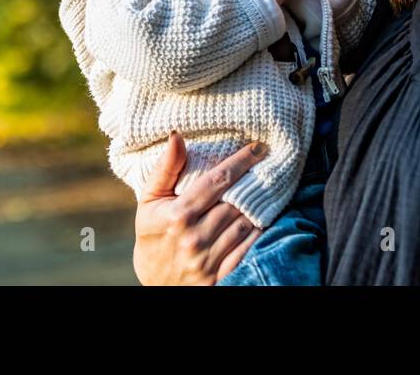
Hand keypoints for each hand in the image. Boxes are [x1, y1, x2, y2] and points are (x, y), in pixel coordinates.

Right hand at [132, 131, 266, 284]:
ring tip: (268, 191)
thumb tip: (176, 135)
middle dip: (254, 184)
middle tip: (269, 167)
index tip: (258, 148)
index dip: (241, 162)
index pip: (217, 181)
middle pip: (236, 203)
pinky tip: (263, 219)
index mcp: (178, 215)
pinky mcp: (219, 278)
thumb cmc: (152, 234)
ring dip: (259, 207)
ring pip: (246, 225)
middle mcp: (194, 238)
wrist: (154, 283)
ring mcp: (207, 261)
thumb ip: (165, 168)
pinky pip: (249, 250)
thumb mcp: (150, 200)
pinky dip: (260, 233)